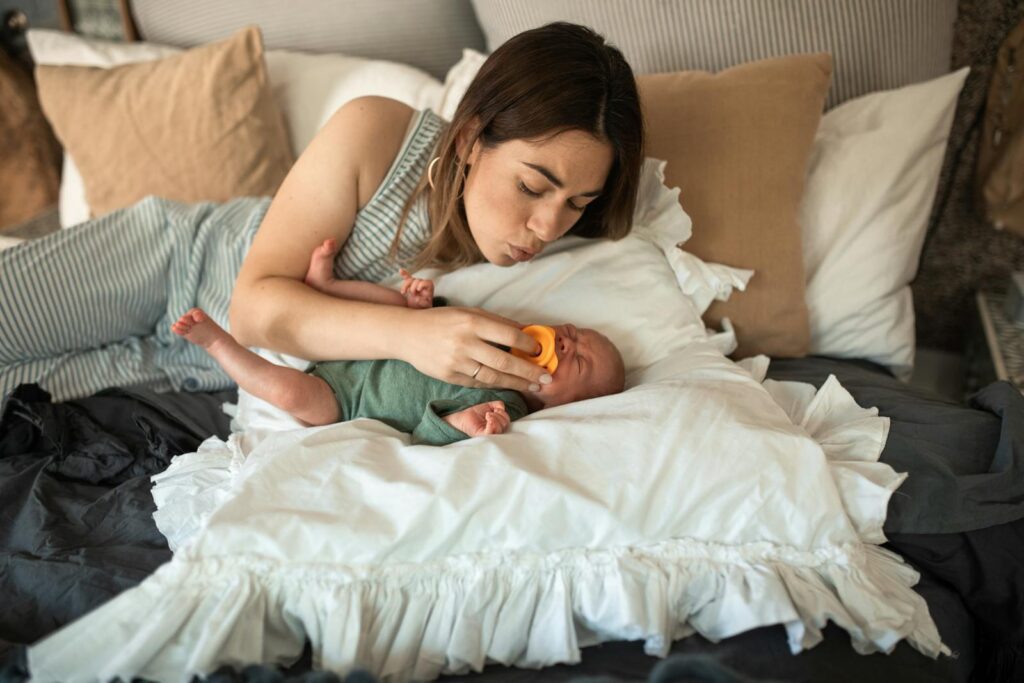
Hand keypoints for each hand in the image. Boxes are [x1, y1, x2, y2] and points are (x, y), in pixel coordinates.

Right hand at [398, 306, 551, 392]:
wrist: (407, 334)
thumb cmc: (443, 320)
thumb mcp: (469, 312)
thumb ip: (496, 322)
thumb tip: (527, 332)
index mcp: (471, 321)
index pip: (508, 334)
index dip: (528, 345)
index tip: (540, 351)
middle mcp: (464, 342)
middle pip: (504, 360)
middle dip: (529, 371)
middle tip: (546, 378)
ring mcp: (456, 362)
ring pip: (493, 376)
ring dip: (517, 383)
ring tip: (533, 386)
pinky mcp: (449, 376)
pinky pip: (478, 383)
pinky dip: (496, 384)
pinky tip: (510, 385)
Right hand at [399, 268, 433, 308]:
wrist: (418, 307)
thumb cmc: (424, 306)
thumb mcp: (425, 306)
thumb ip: (423, 303)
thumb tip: (417, 299)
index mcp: (429, 288)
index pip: (427, 282)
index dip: (422, 284)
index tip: (418, 290)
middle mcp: (423, 284)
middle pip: (417, 280)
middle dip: (413, 288)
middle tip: (413, 295)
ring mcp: (416, 283)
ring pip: (410, 280)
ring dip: (405, 286)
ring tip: (403, 293)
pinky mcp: (410, 284)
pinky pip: (407, 277)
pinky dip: (404, 274)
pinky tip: (400, 270)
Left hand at [443, 400, 510, 436]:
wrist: (463, 416)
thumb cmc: (475, 413)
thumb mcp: (489, 406)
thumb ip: (498, 404)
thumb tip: (502, 408)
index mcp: (497, 425)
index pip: (507, 421)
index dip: (503, 414)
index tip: (495, 409)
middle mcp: (495, 431)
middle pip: (505, 424)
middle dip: (499, 415)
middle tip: (489, 413)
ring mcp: (489, 434)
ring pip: (500, 428)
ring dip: (495, 418)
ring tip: (487, 415)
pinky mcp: (482, 435)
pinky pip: (491, 432)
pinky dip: (492, 424)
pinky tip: (488, 418)